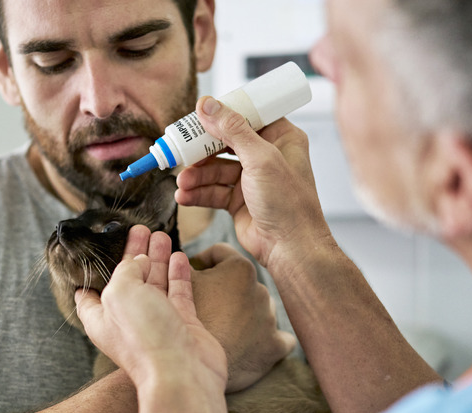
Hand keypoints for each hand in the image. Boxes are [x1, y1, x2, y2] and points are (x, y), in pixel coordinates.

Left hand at [75, 226, 227, 392]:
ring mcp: (157, 322)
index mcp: (102, 317)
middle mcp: (128, 319)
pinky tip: (180, 256)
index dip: (92, 268)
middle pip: (128, 279)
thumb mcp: (121, 292)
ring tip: (161, 235)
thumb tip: (138, 260)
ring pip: (156, 282)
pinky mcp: (184, 325)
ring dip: (158, 258)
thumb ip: (125, 270)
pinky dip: (179, 273)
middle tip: (140, 229)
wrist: (181, 374)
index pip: (89, 290)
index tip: (98, 246)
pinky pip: (179, 293)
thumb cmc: (144, 337)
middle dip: (133, 254)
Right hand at [175, 96, 330, 268]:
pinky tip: (184, 196)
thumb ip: (232, 129)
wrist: (290, 248)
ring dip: (196, 175)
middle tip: (180, 150)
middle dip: (201, 150)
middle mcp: (266, 156)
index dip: (222, 115)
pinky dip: (198, 193)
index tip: (198, 115)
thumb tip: (208, 104)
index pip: (246, 116)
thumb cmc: (288, 202)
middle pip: (225, 143)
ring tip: (182, 182)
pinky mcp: (239, 201)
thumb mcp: (260, 158)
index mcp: (281, 138)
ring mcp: (251, 179)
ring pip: (215, 169)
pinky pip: (213, 191)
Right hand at [190, 244, 294, 391]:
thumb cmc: (185, 319)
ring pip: (257, 308)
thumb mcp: (175, 283)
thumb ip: (179, 264)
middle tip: (203, 306)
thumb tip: (177, 257)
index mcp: (239, 268)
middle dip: (223, 290)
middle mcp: (261, 289)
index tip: (192, 275)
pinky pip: (279, 338)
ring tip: (222, 328)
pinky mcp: (275, 345)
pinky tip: (253, 343)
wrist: (194, 363)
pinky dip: (266, 339)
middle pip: (239, 283)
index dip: (201, 262)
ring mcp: (270, 318)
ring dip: (243, 314)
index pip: (219, 254)